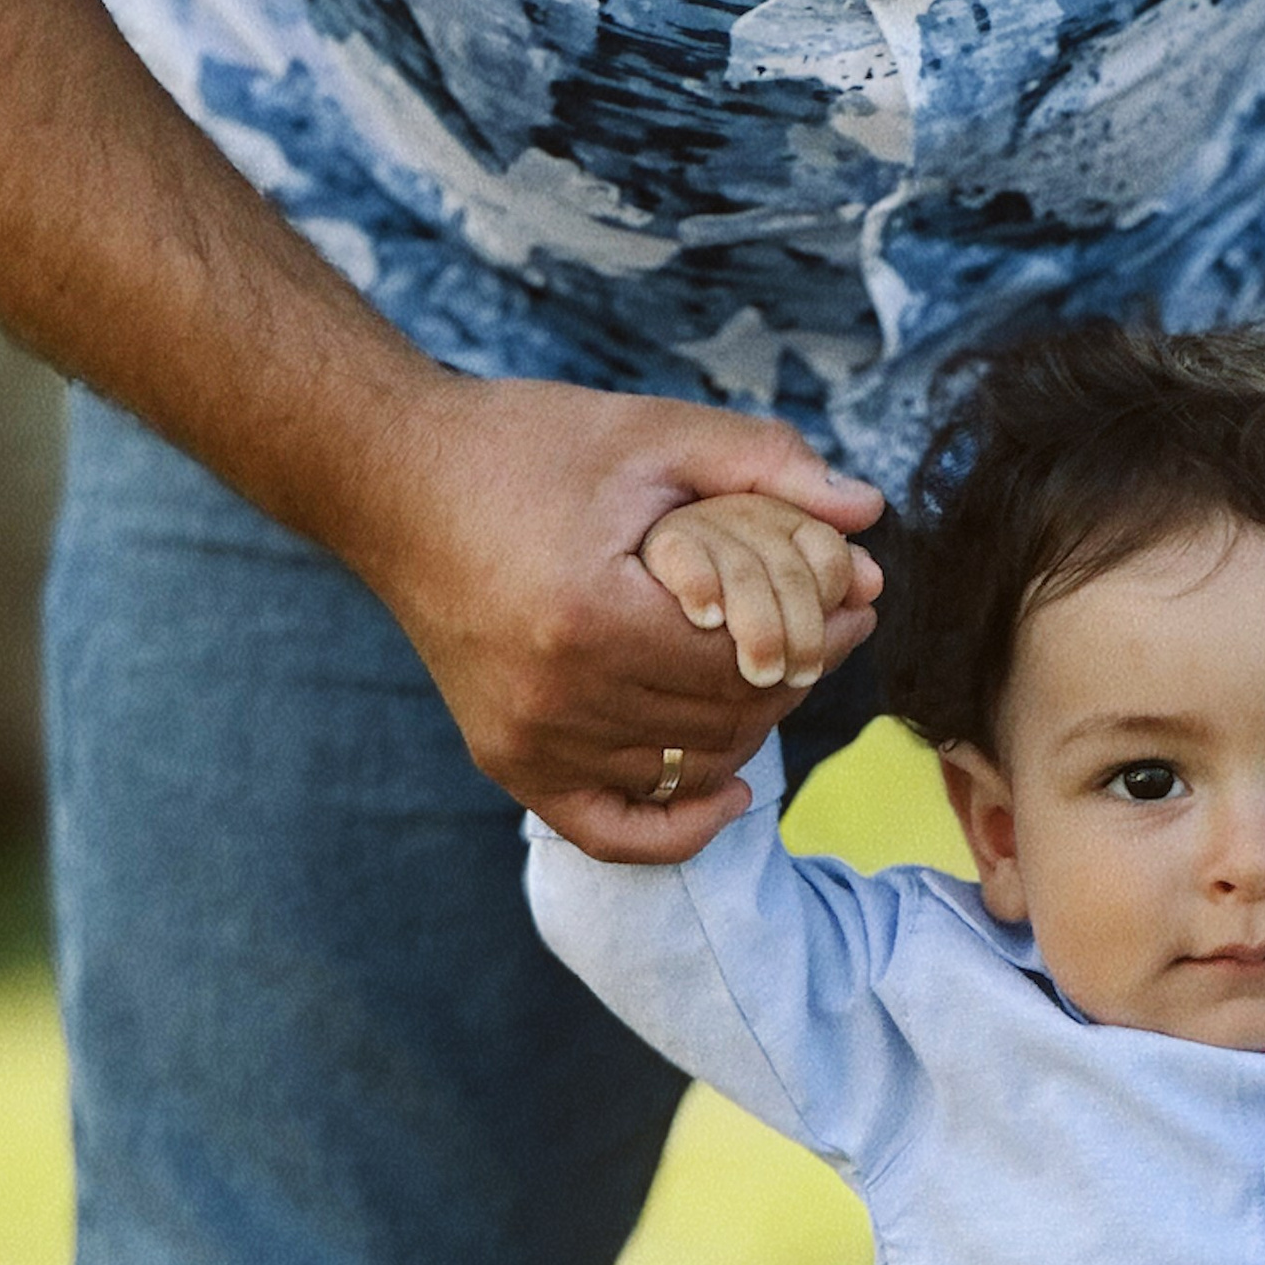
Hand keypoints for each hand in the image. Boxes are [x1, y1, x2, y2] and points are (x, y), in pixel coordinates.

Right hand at [346, 376, 883, 862]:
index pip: (750, 660)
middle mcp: (559, 696)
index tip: (853, 604)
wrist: (395, 480)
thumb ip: (763, 465)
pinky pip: (614, 831)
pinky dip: (679, 825)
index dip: (819, 636)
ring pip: (687, 772)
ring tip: (768, 680)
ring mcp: (530, 740)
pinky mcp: (509, 763)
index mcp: (595, 615)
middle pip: (726, 722)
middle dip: (793, 679)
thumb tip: (869, 508)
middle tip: (823, 638)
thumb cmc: (525, 446)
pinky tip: (730, 791)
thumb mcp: (650, 434)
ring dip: (745, 733)